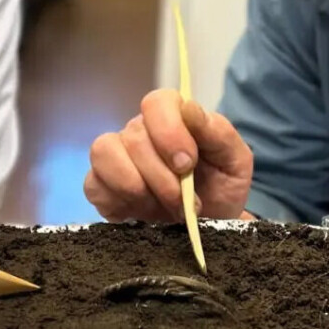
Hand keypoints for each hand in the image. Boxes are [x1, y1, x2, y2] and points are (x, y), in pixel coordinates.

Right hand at [84, 89, 253, 221]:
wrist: (210, 226)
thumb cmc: (222, 186)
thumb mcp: (235, 160)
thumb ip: (217, 131)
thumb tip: (189, 107)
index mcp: (172, 116)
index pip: (156, 103)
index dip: (169, 132)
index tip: (187, 165)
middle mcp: (139, 131)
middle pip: (135, 137)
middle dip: (162, 177)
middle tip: (184, 203)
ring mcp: (115, 156)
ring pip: (105, 153)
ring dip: (137, 186)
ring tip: (163, 209)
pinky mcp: (99, 185)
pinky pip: (93, 183)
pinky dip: (118, 200)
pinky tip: (141, 213)